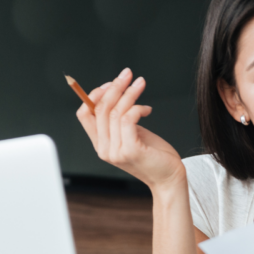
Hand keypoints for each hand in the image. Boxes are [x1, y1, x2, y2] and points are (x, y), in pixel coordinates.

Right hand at [75, 67, 184, 190]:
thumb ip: (120, 121)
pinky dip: (137, 108)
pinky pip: (128, 119)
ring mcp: (115, 151)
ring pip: (115, 112)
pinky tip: (147, 109)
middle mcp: (104, 149)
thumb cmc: (154, 155)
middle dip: (114, 87)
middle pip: (100, 109)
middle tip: (128, 74)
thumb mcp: (133, 134)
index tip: (111, 83)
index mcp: (101, 144)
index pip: (84, 114)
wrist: (169, 179)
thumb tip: (117, 94)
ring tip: (140, 83)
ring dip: (129, 93)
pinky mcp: (130, 150)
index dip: (94, 95)